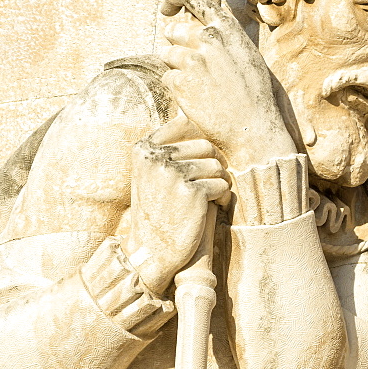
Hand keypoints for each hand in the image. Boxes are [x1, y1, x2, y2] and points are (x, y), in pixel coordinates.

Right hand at [125, 111, 230, 294]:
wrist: (152, 252)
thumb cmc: (158, 211)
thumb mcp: (151, 174)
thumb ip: (168, 149)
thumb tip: (190, 116)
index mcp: (143, 149)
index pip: (183, 124)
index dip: (199, 142)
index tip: (199, 161)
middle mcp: (156, 158)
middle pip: (205, 145)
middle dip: (214, 163)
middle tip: (212, 182)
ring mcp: (173, 174)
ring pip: (217, 165)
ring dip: (221, 181)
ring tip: (213, 195)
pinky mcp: (192, 192)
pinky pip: (222, 184)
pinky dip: (224, 196)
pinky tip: (216, 207)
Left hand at [159, 0, 295, 170]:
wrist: (253, 128)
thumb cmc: (254, 96)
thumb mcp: (246, 56)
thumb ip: (225, 39)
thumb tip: (204, 30)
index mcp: (227, 29)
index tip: (166, 4)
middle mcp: (208, 39)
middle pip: (173, 30)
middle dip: (175, 43)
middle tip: (190, 65)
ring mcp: (192, 60)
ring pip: (166, 54)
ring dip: (176, 68)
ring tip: (199, 86)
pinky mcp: (180, 82)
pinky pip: (167, 78)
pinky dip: (177, 89)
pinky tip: (196, 99)